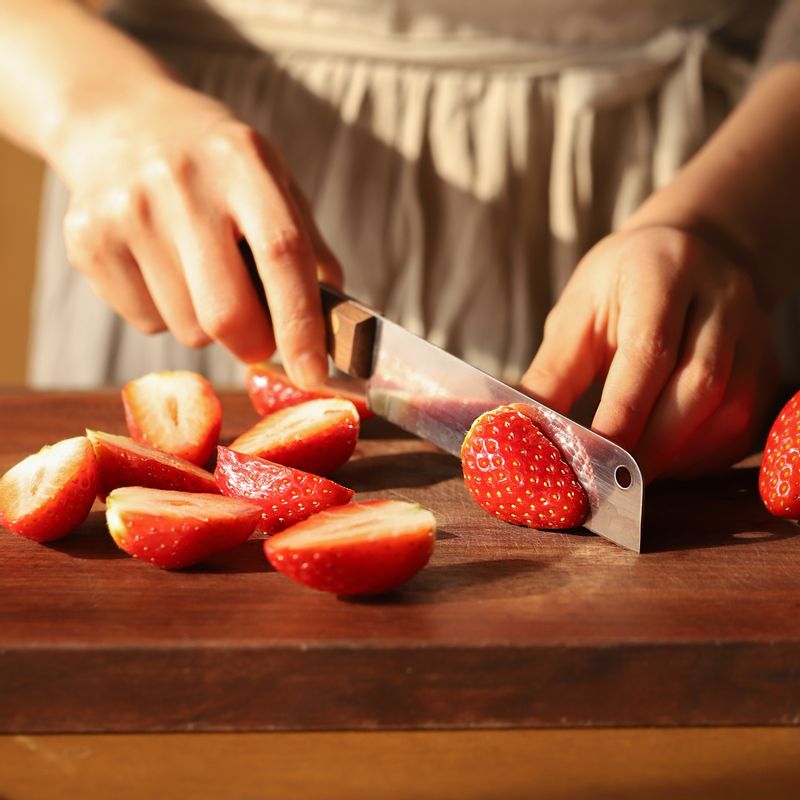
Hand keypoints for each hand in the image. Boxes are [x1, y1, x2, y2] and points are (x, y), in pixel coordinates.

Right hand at [57, 83, 340, 387]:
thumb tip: (338, 322)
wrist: (117, 120)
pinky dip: (165, 314)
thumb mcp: (272, 180)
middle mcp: (181, 183)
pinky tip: (159, 268)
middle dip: (253, 344)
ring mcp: (127, 211)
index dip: (301, 324)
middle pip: (226, 312)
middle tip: (259, 336)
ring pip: (187, 328)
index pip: (282, 254)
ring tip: (198, 272)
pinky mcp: (87, 240)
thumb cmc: (214, 165)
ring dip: (207, 324)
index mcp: (243, 162)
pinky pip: (146, 323)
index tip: (313, 374)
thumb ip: (309, 247)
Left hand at [520, 225, 777, 480]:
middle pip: (700, 382)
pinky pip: (745, 425)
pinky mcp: (767, 367)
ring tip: (633, 476)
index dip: (623, 408)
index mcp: (662, 272)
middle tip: (611, 477)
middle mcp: (722, 297)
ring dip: (679, 454)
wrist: (688, 256)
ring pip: (730, 407)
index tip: (591, 451)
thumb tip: (517, 428)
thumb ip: (552, 371)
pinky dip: (703, 456)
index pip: (650, 349)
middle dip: (653, 441)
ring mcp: (754, 333)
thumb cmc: (620, 288)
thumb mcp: (578, 314)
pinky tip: (667, 465)